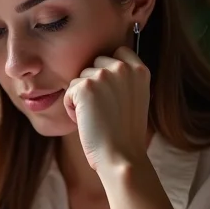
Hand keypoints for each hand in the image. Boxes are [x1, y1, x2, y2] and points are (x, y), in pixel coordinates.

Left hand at [63, 45, 150, 170]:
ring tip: (96, 119)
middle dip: (92, 85)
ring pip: (80, 78)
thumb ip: (124, 80)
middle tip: (103, 111)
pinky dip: (72, 109)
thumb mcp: (135, 99)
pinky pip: (69, 92)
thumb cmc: (125, 135)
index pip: (118, 52)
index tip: (109, 94)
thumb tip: (102, 68)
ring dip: (81, 98)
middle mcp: (124, 67)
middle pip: (95, 64)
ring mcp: (104, 75)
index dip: (108, 71)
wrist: (121, 156)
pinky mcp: (86, 86)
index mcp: (140, 70)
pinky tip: (87, 122)